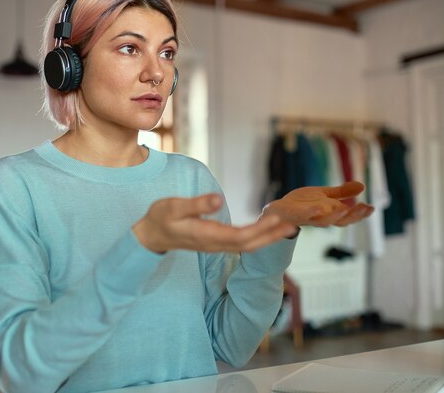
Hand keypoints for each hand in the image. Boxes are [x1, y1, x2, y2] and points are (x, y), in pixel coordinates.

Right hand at [133, 193, 296, 253]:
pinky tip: (268, 226)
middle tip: (292, 224)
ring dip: (268, 237)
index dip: (260, 230)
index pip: (239, 236)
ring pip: (247, 245)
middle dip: (271, 236)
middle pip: (249, 244)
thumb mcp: (173, 207)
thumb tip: (219, 199)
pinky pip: (242, 241)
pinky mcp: (217, 241)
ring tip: (287, 226)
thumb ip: (196, 204)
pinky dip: (258, 235)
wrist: (151, 235)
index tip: (276, 220)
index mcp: (206, 235)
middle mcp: (215, 244)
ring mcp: (216, 244)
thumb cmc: (161, 218)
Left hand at [261, 181, 374, 227]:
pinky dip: (312, 212)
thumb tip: (362, 186)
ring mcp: (309, 218)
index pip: (349, 216)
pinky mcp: (296, 215)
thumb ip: (341, 192)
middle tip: (365, 209)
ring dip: (336, 217)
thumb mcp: (324, 195)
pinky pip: (304, 215)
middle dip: (354, 215)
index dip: (361, 213)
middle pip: (341, 221)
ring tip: (346, 209)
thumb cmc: (303, 204)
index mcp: (330, 213)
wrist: (279, 210)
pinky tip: (320, 207)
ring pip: (324, 221)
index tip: (372, 207)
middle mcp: (322, 218)